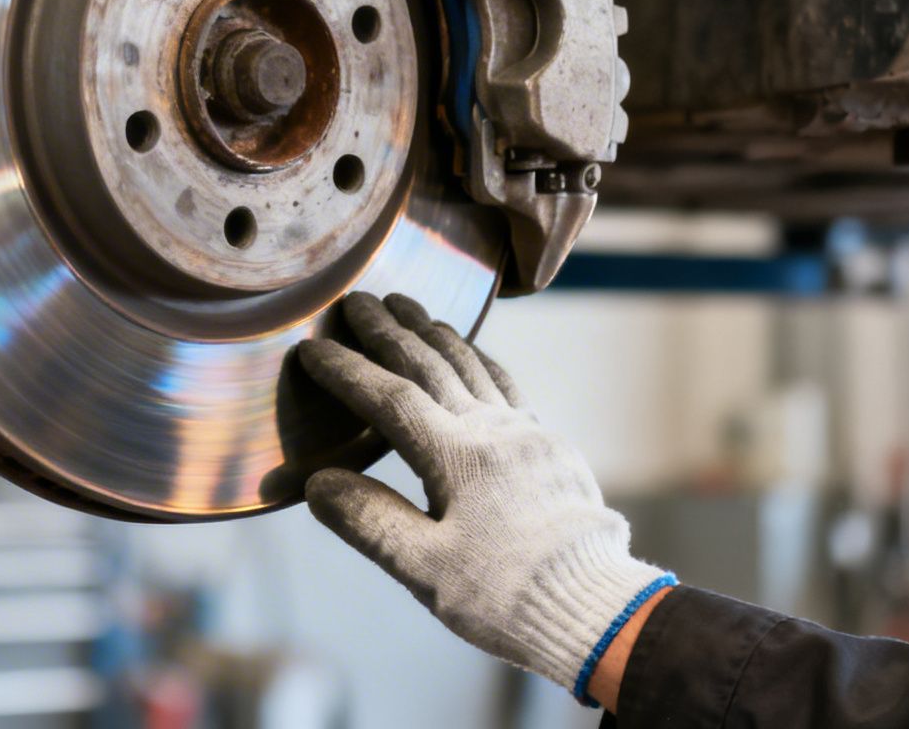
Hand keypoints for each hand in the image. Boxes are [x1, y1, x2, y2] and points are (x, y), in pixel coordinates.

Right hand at [298, 292, 673, 704]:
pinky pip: (505, 385)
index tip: (312, 347)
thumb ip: (369, 521)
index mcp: (458, 456)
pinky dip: (477, 359)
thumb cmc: (506, 596)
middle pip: (431, 365)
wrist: (596, 609)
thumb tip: (317, 484)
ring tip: (408, 308)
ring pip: (472, 366)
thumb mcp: (425, 569)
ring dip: (434, 333)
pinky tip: (470, 356)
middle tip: (356, 300)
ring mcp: (525, 434)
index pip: (389, 398)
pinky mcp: (548, 447)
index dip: (347, 371)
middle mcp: (493, 430)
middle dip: (388, 331)